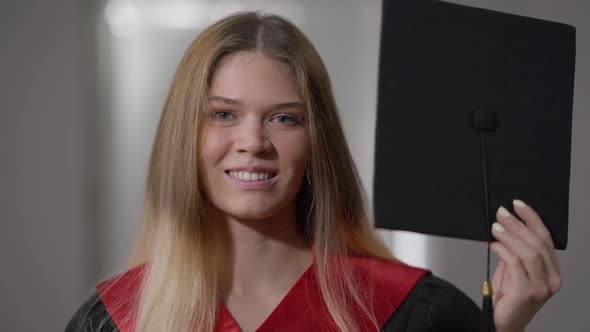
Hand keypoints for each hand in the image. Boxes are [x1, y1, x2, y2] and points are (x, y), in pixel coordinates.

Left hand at [489, 200, 560, 331]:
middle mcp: (551, 279)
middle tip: (501, 212)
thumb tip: (502, 227)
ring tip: (495, 226)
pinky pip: (514, 263)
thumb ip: (514, 252)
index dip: (532, 219)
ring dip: (510, 235)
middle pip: (537, 243)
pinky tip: (492, 244)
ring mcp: (541, 287)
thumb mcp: (513, 270)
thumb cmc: (508, 298)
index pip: (545, 239)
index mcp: (552, 272)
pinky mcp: (527, 292)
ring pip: (528, 252)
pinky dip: (503, 249)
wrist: (503, 324)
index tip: (518, 205)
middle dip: (518, 224)